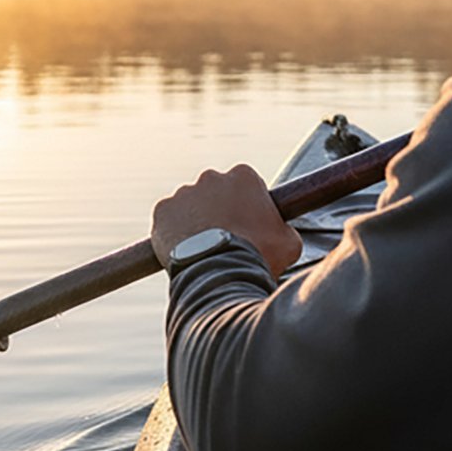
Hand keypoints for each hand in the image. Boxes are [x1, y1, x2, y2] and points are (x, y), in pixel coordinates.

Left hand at [151, 164, 303, 278]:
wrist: (219, 273)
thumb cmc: (257, 256)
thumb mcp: (289, 242)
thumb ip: (284, 228)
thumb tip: (282, 232)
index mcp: (243, 177)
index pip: (245, 185)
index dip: (246, 206)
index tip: (246, 224)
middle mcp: (211, 177)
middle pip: (215, 192)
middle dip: (219, 210)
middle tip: (224, 237)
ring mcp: (183, 192)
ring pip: (190, 206)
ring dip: (195, 221)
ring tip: (203, 249)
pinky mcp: (162, 210)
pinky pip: (168, 220)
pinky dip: (173, 232)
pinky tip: (185, 250)